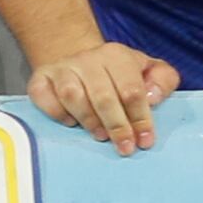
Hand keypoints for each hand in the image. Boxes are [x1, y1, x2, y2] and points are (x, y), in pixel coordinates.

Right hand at [29, 39, 178, 153]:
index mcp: (116, 55)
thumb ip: (163, 80)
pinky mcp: (40, 79)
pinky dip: (57, 113)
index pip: (131, 89)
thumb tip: (152, 97)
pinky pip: (44, 97)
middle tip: (124, 147)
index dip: (140, 118)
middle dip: (117, 126)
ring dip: (88, 120)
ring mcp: (62, 68)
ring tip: (100, 136)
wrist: (81, 63)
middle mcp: (87, 58)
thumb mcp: (149, 70)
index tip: (144, 141)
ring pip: (72, 95)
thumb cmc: (119, 75)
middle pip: (103, 96)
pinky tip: (70, 123)